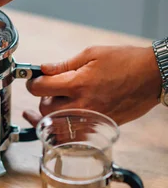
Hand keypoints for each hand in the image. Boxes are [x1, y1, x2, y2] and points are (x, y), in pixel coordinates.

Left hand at [23, 45, 161, 126]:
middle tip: (50, 90)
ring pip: (56, 125)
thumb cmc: (126, 61)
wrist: (153, 77)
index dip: (33, 82)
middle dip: (42, 98)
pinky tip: (64, 117)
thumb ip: (64, 64)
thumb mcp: (92, 53)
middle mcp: (82, 104)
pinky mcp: (98, 126)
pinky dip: (65, 127)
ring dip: (51, 115)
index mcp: (78, 83)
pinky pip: (73, 134)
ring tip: (55, 103)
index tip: (34, 79)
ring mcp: (90, 118)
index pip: (40, 87)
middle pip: (44, 109)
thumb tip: (43, 69)